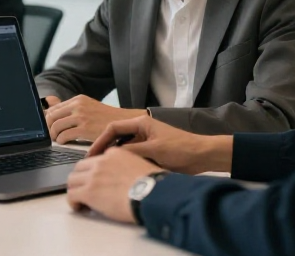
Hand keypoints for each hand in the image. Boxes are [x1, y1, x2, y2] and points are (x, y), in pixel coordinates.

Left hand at [44, 95, 146, 143]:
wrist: (124, 123)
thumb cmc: (105, 118)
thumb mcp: (87, 107)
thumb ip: (69, 108)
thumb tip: (49, 103)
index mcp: (78, 99)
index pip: (53, 108)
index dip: (47, 120)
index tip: (49, 127)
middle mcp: (78, 105)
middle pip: (51, 117)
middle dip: (48, 128)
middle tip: (52, 136)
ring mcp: (81, 116)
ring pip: (55, 126)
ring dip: (54, 136)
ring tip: (59, 140)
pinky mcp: (85, 129)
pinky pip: (64, 136)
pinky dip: (61, 141)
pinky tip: (65, 143)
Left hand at [66, 147, 159, 223]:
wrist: (152, 194)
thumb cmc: (153, 184)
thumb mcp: (141, 164)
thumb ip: (128, 166)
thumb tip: (127, 178)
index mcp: (114, 154)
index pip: (95, 160)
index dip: (94, 172)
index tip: (96, 181)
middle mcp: (101, 162)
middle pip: (80, 168)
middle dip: (81, 179)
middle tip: (85, 190)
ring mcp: (93, 176)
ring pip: (72, 180)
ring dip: (75, 190)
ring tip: (82, 200)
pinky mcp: (89, 192)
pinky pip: (72, 195)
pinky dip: (73, 202)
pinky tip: (80, 208)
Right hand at [87, 116, 231, 174]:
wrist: (202, 156)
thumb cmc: (180, 149)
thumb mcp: (153, 150)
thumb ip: (131, 151)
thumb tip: (111, 157)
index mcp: (141, 123)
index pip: (113, 128)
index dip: (100, 141)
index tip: (92, 154)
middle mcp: (141, 130)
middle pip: (116, 137)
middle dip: (104, 149)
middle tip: (93, 163)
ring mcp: (145, 141)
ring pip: (123, 148)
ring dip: (114, 157)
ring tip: (103, 169)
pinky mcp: (150, 151)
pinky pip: (132, 155)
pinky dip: (125, 162)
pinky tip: (119, 172)